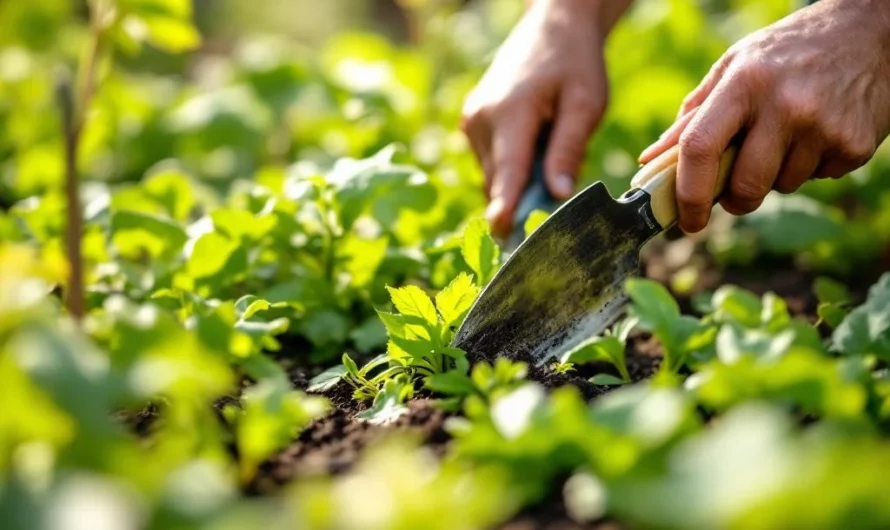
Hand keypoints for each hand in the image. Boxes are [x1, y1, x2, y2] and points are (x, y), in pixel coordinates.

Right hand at [461, 0, 629, 236]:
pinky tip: (536, 149)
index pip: (507, 172)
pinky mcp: (472, 124)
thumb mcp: (586, 104)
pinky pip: (491, 164)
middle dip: (523, 201)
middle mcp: (481, 120)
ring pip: (493, 176)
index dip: (505, 207)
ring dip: (519, 183)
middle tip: (556, 211)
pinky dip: (512, 169)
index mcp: (510, 113)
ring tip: (550, 159)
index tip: (500, 236)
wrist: (552, 27)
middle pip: (499, 182)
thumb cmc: (576, 63)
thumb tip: (558, 195)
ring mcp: (472, 122)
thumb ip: (569, 150)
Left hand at [639, 0, 889, 232]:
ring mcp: (823, 127)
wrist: (867, 33)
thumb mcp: (734, 67)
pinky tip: (818, 132)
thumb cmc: (783, 54)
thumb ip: (692, 115)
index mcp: (743, 83)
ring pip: (782, 186)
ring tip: (789, 134)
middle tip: (737, 188)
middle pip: (744, 185)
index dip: (688, 194)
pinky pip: (817, 179)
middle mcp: (784, 105)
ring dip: (777, 175)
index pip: (700, 148)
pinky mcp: (855, 145)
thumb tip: (651, 162)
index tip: (685, 220)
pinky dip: (811, 166)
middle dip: (736, 200)